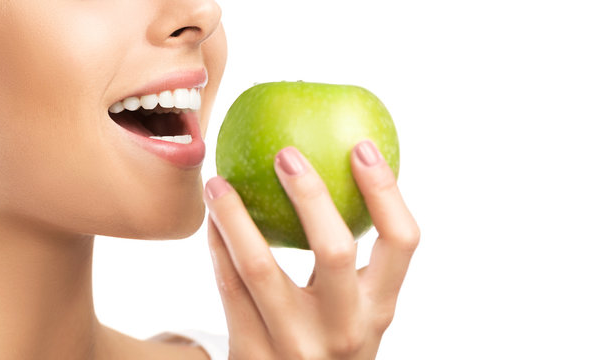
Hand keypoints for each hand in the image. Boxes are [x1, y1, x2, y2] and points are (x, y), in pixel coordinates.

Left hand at [204, 140, 419, 359]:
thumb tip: (336, 176)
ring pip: (260, 267)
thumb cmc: (328, 340)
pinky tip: (213, 220)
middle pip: (335, 249)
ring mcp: (296, 346)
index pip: (401, 241)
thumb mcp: (353, 311)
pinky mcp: (252, 355)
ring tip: (219, 181)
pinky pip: (229, 288)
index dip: (385, 190)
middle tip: (285, 153)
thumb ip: (349, 264)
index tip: (361, 147)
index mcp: (379, 308)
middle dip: (310, 194)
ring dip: (236, 215)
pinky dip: (218, 247)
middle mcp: (345, 330)